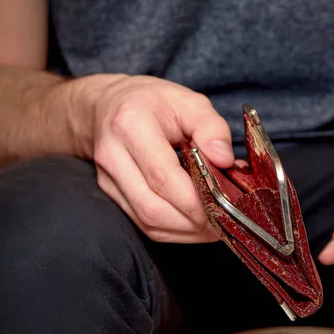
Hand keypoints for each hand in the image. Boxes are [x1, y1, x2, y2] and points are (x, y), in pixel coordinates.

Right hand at [87, 75, 233, 242]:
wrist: (107, 104)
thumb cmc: (153, 102)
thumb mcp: (189, 101)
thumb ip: (211, 127)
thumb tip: (225, 160)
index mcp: (131, 126)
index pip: (162, 177)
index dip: (195, 200)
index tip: (225, 206)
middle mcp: (113, 156)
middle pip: (153, 208)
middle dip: (193, 222)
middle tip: (225, 221)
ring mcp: (108, 180)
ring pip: (148, 223)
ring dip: (186, 231)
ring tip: (216, 225)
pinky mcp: (112, 195)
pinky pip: (144, 224)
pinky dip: (175, 230)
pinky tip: (197, 224)